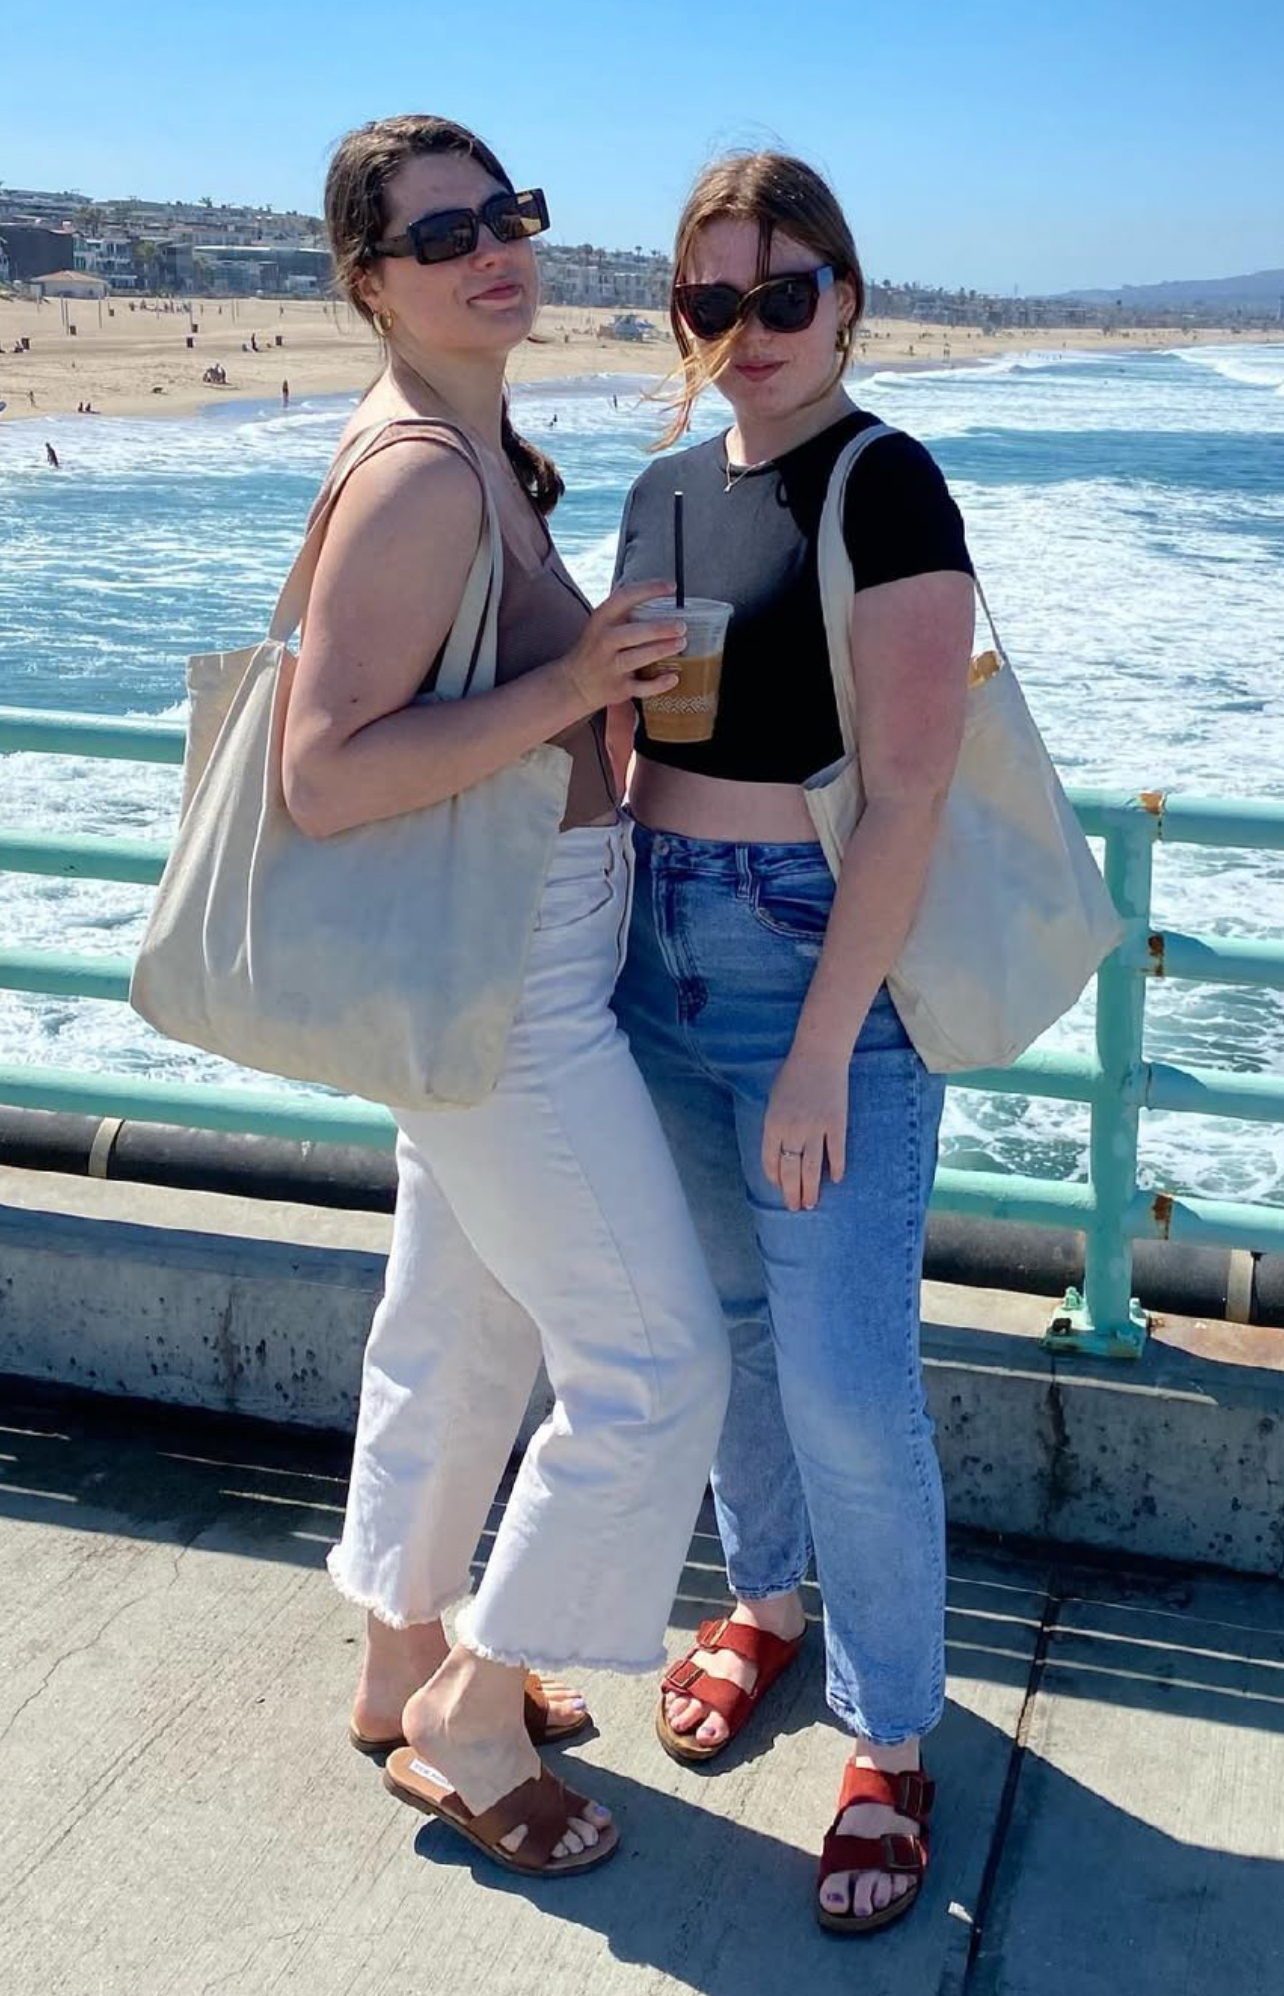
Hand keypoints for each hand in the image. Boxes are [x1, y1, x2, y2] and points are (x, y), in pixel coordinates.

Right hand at [553, 581, 684, 714]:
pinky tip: (673, 678)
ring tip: (681, 643)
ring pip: (638, 659)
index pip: (624, 598)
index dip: (649, 589)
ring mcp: (611, 667)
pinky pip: (641, 687)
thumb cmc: (596, 649)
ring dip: (661, 650)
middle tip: (681, 626)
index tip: (671, 587)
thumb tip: (661, 596)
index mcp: (601, 620)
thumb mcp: (601, 625)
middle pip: (632, 633)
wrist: (574, 684)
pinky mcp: (619, 689)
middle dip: (658, 629)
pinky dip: (659, 684)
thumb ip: (624, 612)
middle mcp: (604, 642)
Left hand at [762, 1047, 849, 1211]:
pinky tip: (836, 1179)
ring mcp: (816, 1128)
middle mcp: (793, 1130)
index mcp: (773, 1124)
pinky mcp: (836, 1123)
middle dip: (792, 1192)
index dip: (774, 1177)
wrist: (819, 1055)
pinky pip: (836, 1152)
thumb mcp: (774, 1100)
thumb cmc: (792, 1075)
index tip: (779, 1187)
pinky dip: (837, 1168)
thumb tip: (779, 1152)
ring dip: (811, 1189)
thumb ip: (775, 1126)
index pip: (770, 1161)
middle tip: (795, 1207)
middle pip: (791, 1170)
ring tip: (811, 1204)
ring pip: (812, 1168)